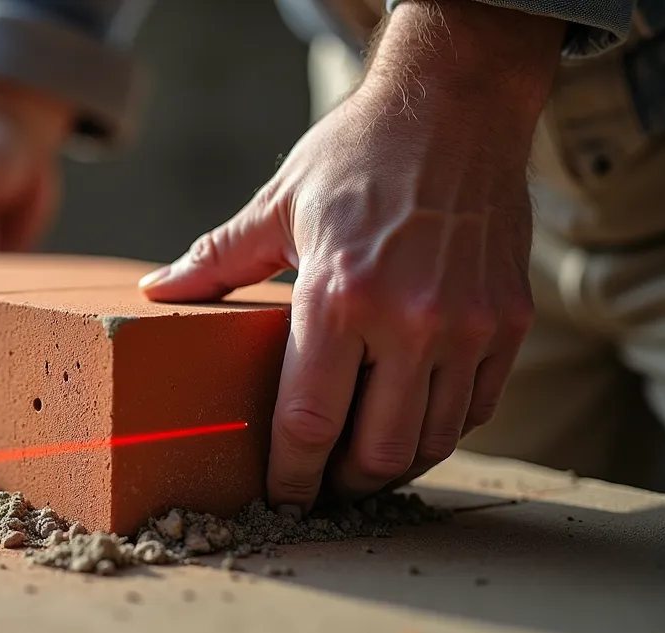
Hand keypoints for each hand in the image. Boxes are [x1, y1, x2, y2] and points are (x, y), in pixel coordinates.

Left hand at [139, 0, 564, 512]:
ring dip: (393, 465)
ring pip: (431, 440)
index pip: (308, 423)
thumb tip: (155, 290)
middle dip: (341, 485)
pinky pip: (476, 408)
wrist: (456, 106)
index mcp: (337, 297)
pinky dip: (440, 427)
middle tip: (320, 486)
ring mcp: (468, 325)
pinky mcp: (509, 321)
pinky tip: (410, 419)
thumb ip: (217, 260)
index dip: (291, 474)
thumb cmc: (358, 154)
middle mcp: (410, 321)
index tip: (279, 494)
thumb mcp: (276, 203)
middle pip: (376, 452)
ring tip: (362, 463)